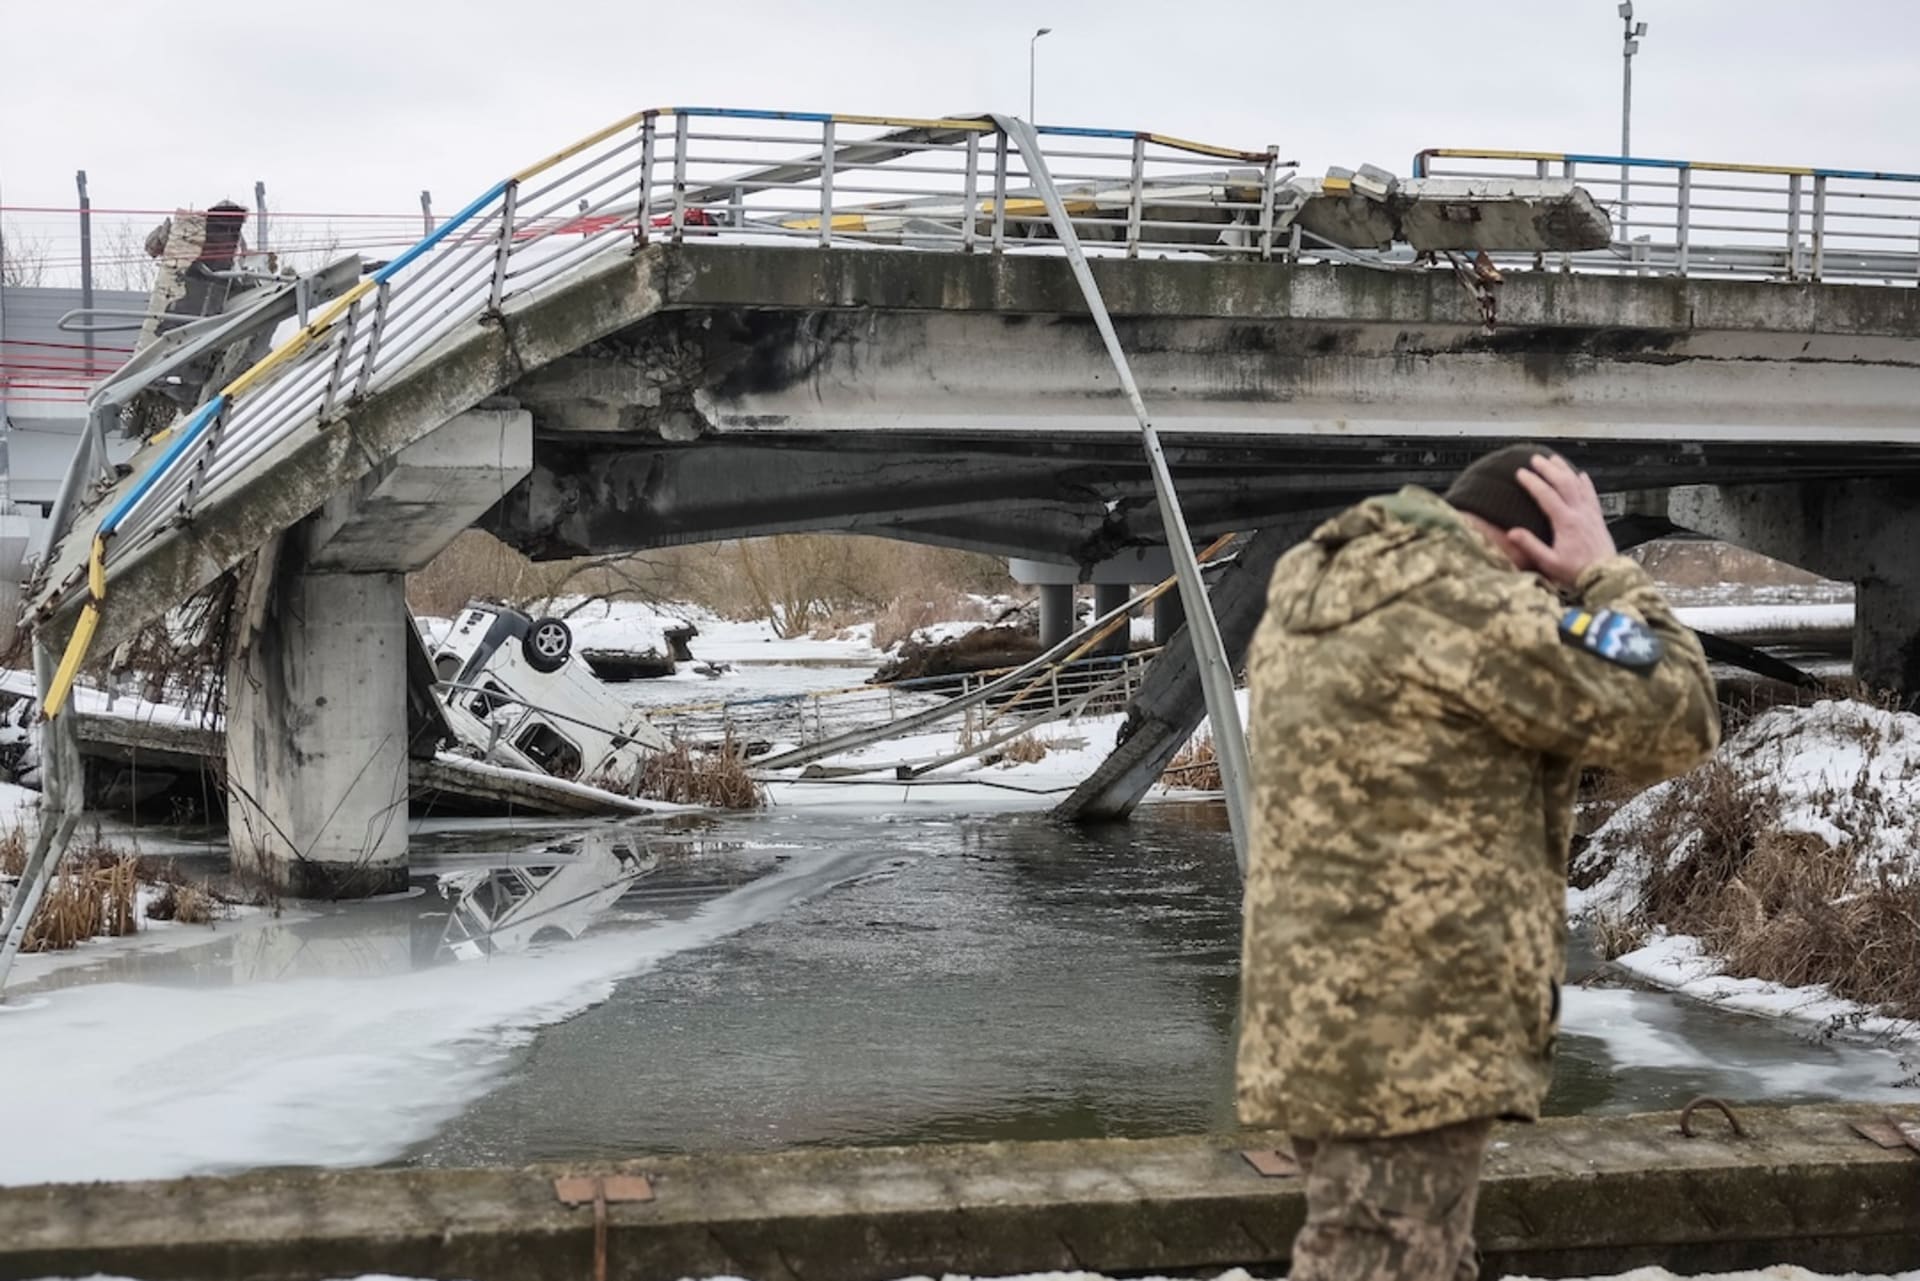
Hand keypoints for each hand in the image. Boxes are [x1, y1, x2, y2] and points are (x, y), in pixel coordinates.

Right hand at [1509, 453, 1615, 587]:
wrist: (1606, 576)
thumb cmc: (1576, 571)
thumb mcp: (1549, 563)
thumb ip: (1530, 546)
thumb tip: (1511, 533)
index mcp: (1566, 522)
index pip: (1546, 495)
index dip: (1532, 482)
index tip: (1520, 473)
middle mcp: (1579, 513)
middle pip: (1563, 483)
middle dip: (1548, 469)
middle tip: (1535, 459)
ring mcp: (1590, 513)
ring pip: (1577, 484)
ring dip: (1565, 470)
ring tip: (1554, 459)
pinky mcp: (1597, 518)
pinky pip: (1591, 494)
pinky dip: (1585, 482)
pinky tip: (1581, 475)